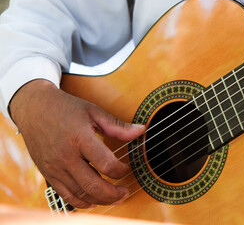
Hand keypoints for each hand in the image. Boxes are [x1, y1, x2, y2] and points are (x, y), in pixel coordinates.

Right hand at [10, 79, 144, 207]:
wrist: (34, 108)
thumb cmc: (66, 108)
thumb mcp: (94, 111)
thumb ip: (118, 126)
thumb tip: (141, 130)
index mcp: (80, 138)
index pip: (106, 164)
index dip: (122, 170)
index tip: (127, 168)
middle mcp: (65, 156)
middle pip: (93, 185)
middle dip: (114, 193)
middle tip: (125, 192)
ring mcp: (54, 167)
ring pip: (80, 194)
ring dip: (101, 200)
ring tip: (114, 198)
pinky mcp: (48, 173)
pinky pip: (65, 195)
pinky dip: (81, 202)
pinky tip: (93, 201)